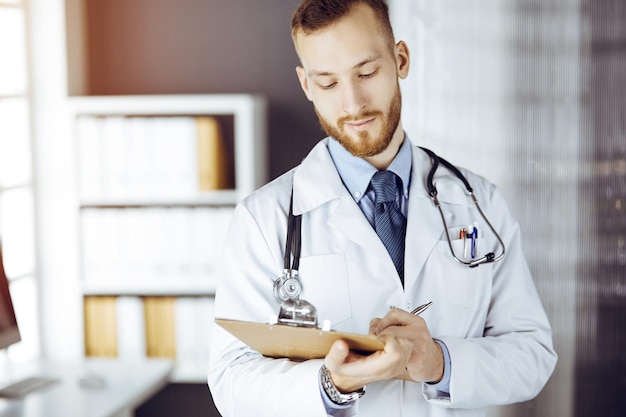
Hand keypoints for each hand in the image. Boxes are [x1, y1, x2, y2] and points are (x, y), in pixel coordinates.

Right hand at [323, 308, 442, 392]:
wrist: (350, 377)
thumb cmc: (345, 368)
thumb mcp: (333, 363)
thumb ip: (335, 354)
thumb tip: (341, 345)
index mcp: (378, 368)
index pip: (394, 352)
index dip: (386, 338)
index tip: (375, 336)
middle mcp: (390, 369)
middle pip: (404, 345)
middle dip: (392, 335)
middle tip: (378, 335)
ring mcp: (397, 366)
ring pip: (408, 345)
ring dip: (396, 336)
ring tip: (381, 338)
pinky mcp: (400, 362)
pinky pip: (408, 347)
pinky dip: (399, 340)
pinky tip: (385, 341)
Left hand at [369, 308, 443, 382]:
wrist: (434, 363)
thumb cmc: (419, 346)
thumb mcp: (409, 330)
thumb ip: (390, 324)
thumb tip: (373, 324)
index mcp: (416, 322)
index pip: (394, 313)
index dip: (383, 321)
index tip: (380, 329)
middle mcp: (419, 331)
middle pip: (390, 329)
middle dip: (380, 336)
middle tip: (378, 342)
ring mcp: (418, 345)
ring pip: (391, 341)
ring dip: (382, 346)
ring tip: (383, 349)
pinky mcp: (415, 359)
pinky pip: (395, 354)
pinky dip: (388, 356)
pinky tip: (389, 357)